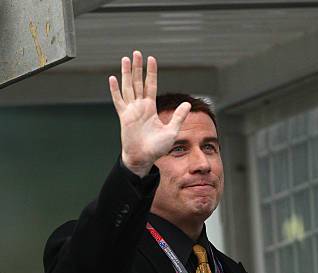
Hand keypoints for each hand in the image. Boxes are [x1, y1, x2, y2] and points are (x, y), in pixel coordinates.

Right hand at [109, 51, 191, 175]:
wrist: (143, 158)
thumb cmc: (157, 148)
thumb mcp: (171, 131)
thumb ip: (178, 117)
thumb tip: (187, 104)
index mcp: (151, 109)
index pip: (151, 86)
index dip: (151, 72)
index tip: (151, 59)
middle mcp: (140, 107)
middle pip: (138, 82)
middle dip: (138, 68)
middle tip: (137, 53)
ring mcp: (131, 111)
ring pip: (128, 87)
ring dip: (127, 73)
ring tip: (126, 59)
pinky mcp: (124, 117)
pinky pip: (118, 100)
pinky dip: (115, 90)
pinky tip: (113, 78)